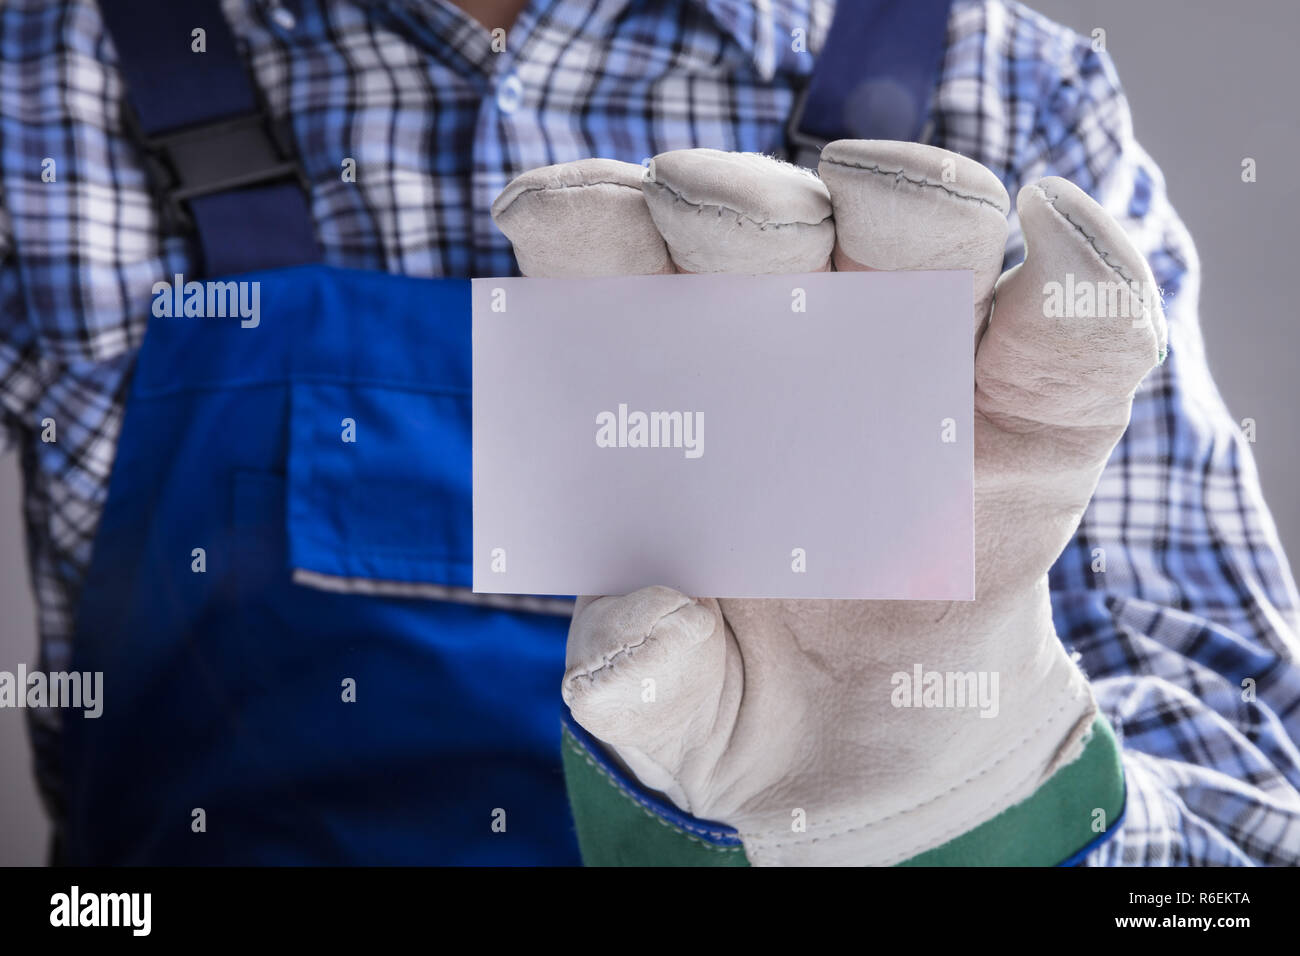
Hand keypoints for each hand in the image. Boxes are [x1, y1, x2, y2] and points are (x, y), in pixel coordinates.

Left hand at [492, 142, 1164, 864]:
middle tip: (704, 209)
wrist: (873, 751)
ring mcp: (928, 364)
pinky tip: (1059, 237)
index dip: (581, 226)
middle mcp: (793, 346)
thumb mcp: (680, 717)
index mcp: (669, 392)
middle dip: (737, 202)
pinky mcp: (1044, 412)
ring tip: (877, 191)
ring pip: (927, 231)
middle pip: (772, 222)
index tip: (549, 215)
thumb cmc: (742, 697)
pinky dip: (1085, 273)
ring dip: (903, 198)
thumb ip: (643, 688)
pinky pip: (1079, 324)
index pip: (613, 270)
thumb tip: (624, 659)